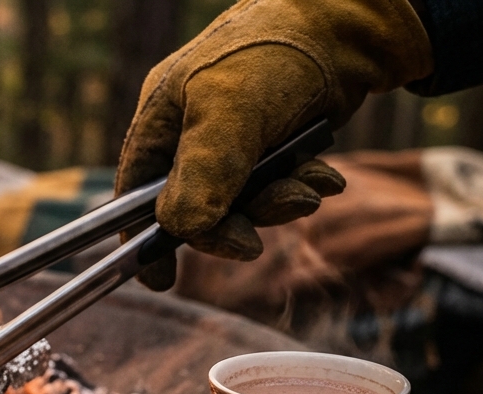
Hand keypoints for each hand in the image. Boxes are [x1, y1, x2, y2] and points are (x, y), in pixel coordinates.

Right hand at [117, 0, 432, 280]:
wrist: (347, 25)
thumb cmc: (274, 53)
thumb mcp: (229, 113)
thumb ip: (202, 174)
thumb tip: (183, 231)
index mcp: (161, 121)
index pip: (135, 194)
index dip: (141, 238)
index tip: (157, 280)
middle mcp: (191, 133)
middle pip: (194, 206)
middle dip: (232, 223)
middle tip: (255, 240)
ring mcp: (233, 140)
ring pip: (243, 201)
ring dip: (277, 205)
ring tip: (311, 191)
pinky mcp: (273, 142)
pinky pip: (276, 184)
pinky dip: (300, 186)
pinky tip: (326, 176)